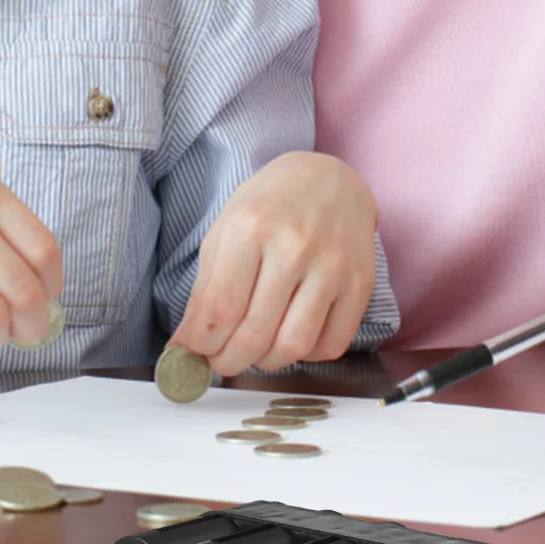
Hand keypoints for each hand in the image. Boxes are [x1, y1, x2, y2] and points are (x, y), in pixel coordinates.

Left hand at [169, 152, 377, 374]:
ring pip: (293, 346)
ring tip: (253, 351)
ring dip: (265, 362)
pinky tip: (289, 336)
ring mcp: (332, 266)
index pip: (219, 308)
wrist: (329, 181)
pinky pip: (330, 345)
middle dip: (228, 361)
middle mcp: (294, 246)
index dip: (201, 343)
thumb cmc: (269, 206)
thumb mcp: (224, 231)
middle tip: (220, 361)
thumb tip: (184, 345)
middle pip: (254, 334)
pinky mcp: (360, 284)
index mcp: (251, 227)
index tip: (194, 352)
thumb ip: (204, 290)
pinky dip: (305, 355)